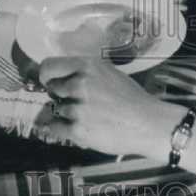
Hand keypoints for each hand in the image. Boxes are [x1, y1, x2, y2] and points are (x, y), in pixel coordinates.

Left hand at [38, 56, 171, 157]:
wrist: (148, 123)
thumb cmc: (133, 99)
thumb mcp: (110, 73)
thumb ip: (87, 72)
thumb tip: (66, 76)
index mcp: (88, 66)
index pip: (49, 66)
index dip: (47, 75)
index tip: (50, 81)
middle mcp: (80, 84)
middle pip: (52, 88)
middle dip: (61, 95)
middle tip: (76, 101)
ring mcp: (77, 108)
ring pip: (56, 109)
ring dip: (67, 114)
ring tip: (88, 116)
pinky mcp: (78, 130)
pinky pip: (55, 128)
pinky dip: (61, 129)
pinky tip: (74, 128)